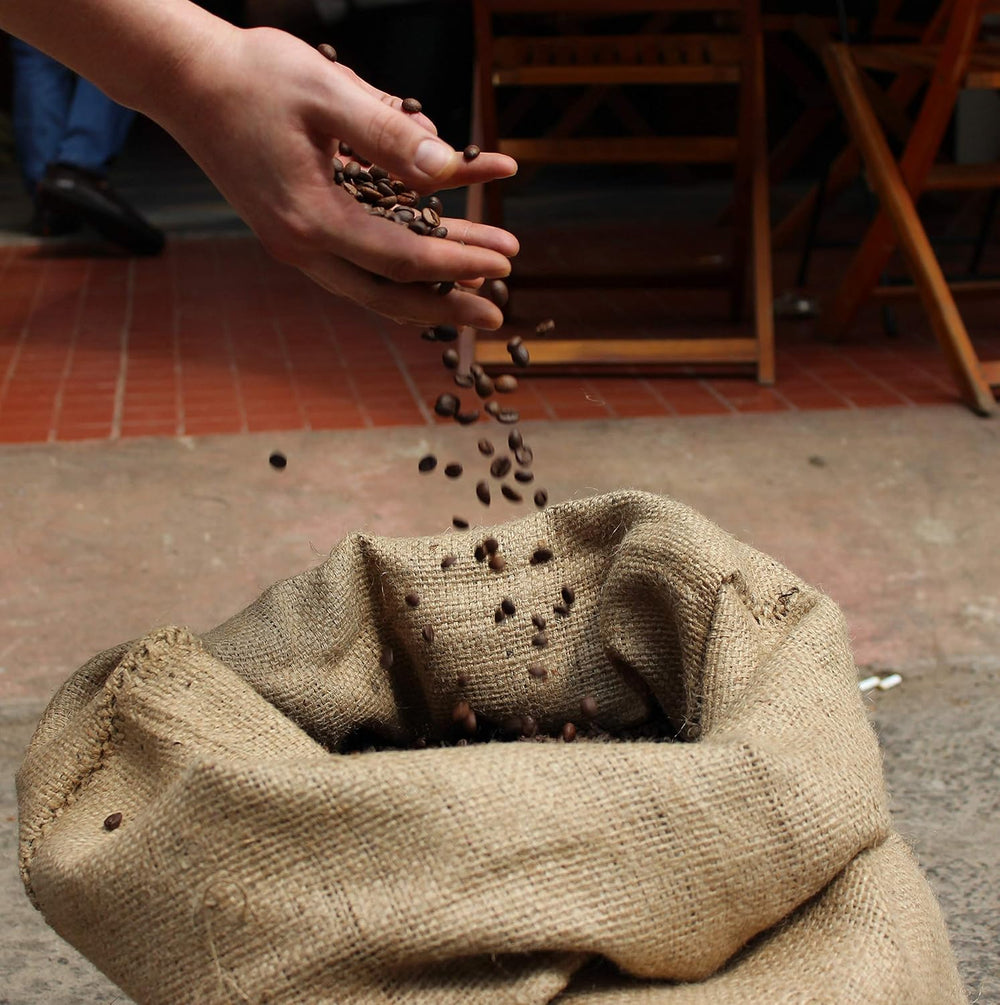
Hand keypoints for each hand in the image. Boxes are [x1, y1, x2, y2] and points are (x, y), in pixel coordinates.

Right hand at [159, 27, 518, 328]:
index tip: (505, 261)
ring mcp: (298, 240)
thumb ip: (390, 135)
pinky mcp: (300, 225)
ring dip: (429, 282)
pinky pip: (361, 250)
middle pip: (389, 290)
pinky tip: (437, 237)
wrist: (186, 78)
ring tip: (479, 282)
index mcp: (310, 220)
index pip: (401, 259)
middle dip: (448, 299)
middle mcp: (303, 244)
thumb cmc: (253, 76)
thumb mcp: (327, 93)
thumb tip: (447, 168)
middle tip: (497, 310)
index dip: (458, 263)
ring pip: (375, 278)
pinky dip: (401, 248)